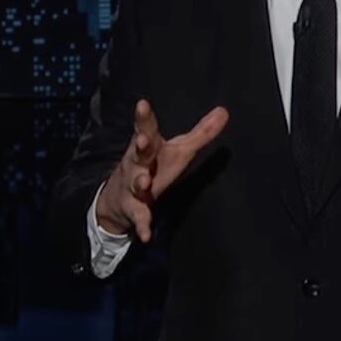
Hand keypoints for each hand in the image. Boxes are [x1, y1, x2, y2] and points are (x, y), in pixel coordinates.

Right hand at [97, 98, 229, 242]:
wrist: (117, 199)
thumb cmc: (154, 165)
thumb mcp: (178, 149)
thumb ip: (201, 132)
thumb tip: (224, 111)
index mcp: (150, 147)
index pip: (146, 128)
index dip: (144, 117)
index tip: (142, 104)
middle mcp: (138, 163)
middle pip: (138, 152)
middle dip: (140, 145)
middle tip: (142, 139)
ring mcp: (133, 187)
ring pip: (135, 183)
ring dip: (139, 182)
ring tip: (145, 182)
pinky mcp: (133, 209)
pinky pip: (138, 217)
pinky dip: (142, 225)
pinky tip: (146, 235)